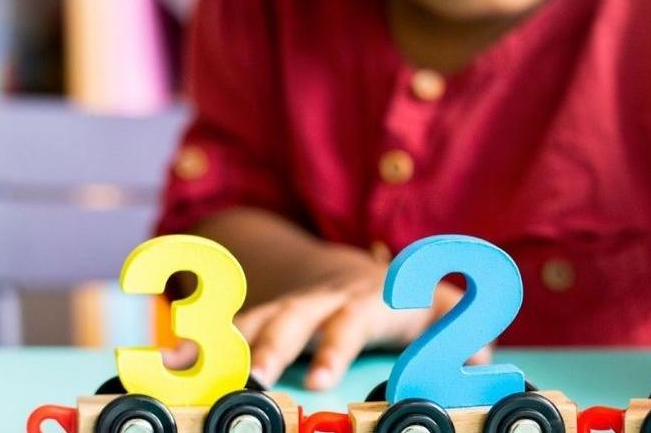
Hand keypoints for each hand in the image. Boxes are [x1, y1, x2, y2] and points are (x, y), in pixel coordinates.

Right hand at [163, 255, 488, 390]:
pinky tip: (168, 360)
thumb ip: (461, 328)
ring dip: (219, 342)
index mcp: (367, 299)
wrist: (358, 272)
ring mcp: (289, 303)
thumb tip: (482, 355)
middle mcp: (323, 298)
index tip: (317, 377)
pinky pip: (227, 326)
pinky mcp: (265, 314)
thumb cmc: (405, 301)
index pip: (349, 321)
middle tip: (249, 378)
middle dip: (269, 346)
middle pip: (292, 318)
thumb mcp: (438, 311)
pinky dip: (198, 340)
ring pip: (250, 318)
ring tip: (183, 365)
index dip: (333, 347)